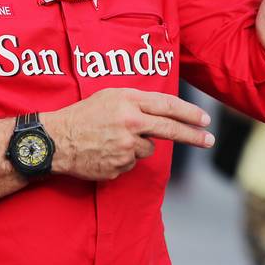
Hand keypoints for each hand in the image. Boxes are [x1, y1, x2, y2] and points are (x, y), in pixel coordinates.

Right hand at [43, 89, 213, 180]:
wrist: (55, 141)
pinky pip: (131, 164)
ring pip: (148, 150)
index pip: (168, 106)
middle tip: (209, 140)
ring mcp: (125, 147)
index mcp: (128, 102)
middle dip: (194, 135)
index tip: (205, 119)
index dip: (190, 113)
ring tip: (113, 140)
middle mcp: (130, 124)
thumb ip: (138, 102)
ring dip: (139, 146)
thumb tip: (165, 112)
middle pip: (170, 130)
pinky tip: (105, 152)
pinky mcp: (118, 167)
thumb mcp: (110, 97)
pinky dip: (123, 159)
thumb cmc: (83, 114)